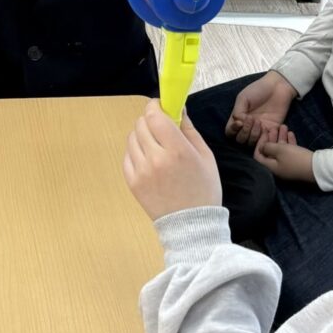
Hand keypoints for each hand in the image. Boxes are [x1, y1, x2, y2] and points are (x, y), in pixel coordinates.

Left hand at [123, 100, 221, 220]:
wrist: (191, 225)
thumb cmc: (204, 189)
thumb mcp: (205, 156)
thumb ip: (189, 130)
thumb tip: (178, 109)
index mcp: (177, 150)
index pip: (155, 116)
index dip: (155, 107)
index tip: (160, 107)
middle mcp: (156, 158)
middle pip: (141, 124)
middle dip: (150, 120)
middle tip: (160, 127)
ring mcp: (141, 171)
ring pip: (131, 138)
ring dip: (142, 136)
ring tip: (155, 145)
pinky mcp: (132, 183)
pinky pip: (127, 156)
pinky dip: (135, 152)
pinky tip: (148, 159)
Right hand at [226, 71, 296, 147]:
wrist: (278, 87)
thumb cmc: (259, 89)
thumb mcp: (243, 98)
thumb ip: (238, 111)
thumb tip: (239, 123)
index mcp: (239, 117)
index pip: (230, 131)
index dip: (233, 130)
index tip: (239, 122)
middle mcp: (247, 126)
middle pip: (240, 140)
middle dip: (244, 132)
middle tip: (251, 119)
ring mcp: (259, 129)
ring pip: (251, 143)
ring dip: (253, 134)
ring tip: (259, 122)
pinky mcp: (271, 131)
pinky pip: (265, 141)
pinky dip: (264, 137)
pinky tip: (267, 127)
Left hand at [254, 128, 314, 181]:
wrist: (317, 168)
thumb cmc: (295, 158)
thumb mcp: (280, 150)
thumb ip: (268, 147)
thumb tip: (261, 147)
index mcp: (270, 167)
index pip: (258, 155)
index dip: (260, 143)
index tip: (264, 132)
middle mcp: (277, 168)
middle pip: (270, 152)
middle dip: (272, 138)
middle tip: (274, 127)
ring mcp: (287, 166)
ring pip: (281, 150)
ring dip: (281, 138)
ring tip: (284, 126)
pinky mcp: (296, 163)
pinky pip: (289, 152)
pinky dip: (289, 142)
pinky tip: (291, 133)